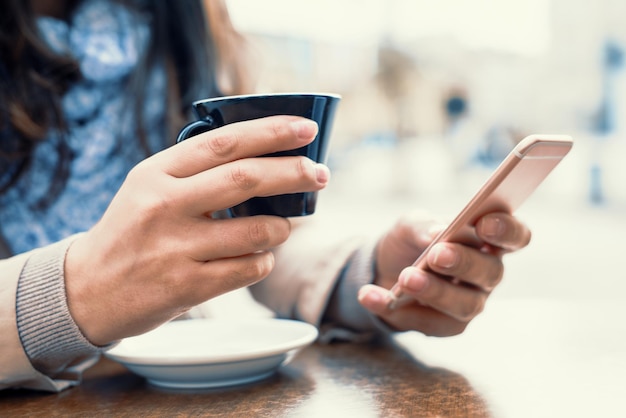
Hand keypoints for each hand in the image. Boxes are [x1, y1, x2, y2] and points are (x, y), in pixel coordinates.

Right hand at [65, 116, 329, 345]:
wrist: (87, 290)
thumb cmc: (131, 232)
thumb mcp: (149, 187)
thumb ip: (195, 170)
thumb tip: (264, 154)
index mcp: (157, 172)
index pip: (225, 142)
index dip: (272, 132)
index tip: (307, 128)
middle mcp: (165, 205)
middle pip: (247, 178)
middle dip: (294, 172)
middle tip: (321, 174)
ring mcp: (175, 248)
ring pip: (258, 231)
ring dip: (283, 227)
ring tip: (284, 226)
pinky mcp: (187, 286)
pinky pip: (250, 268)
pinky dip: (264, 261)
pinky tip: (257, 258)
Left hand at [357, 210, 530, 335]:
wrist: (382, 267)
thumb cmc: (410, 240)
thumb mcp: (409, 225)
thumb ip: (425, 225)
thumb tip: (439, 232)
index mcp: (487, 240)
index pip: (515, 236)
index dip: (507, 231)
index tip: (485, 224)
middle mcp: (487, 273)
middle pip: (491, 272)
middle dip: (464, 262)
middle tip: (437, 254)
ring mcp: (471, 301)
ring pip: (465, 304)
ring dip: (434, 291)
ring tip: (405, 278)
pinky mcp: (447, 325)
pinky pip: (428, 323)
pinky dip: (394, 309)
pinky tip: (370, 295)